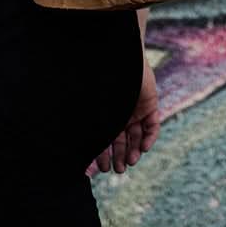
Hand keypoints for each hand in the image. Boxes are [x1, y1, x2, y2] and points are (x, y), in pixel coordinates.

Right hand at [88, 55, 160, 175]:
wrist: (117, 57)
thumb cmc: (99, 81)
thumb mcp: (93, 109)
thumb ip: (88, 125)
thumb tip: (72, 148)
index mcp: (107, 115)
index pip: (106, 139)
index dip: (104, 154)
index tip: (103, 168)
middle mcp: (122, 114)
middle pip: (122, 141)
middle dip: (120, 156)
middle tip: (117, 170)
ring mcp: (137, 110)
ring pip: (138, 137)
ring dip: (134, 151)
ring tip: (130, 162)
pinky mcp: (150, 104)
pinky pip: (153, 126)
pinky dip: (149, 138)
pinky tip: (143, 148)